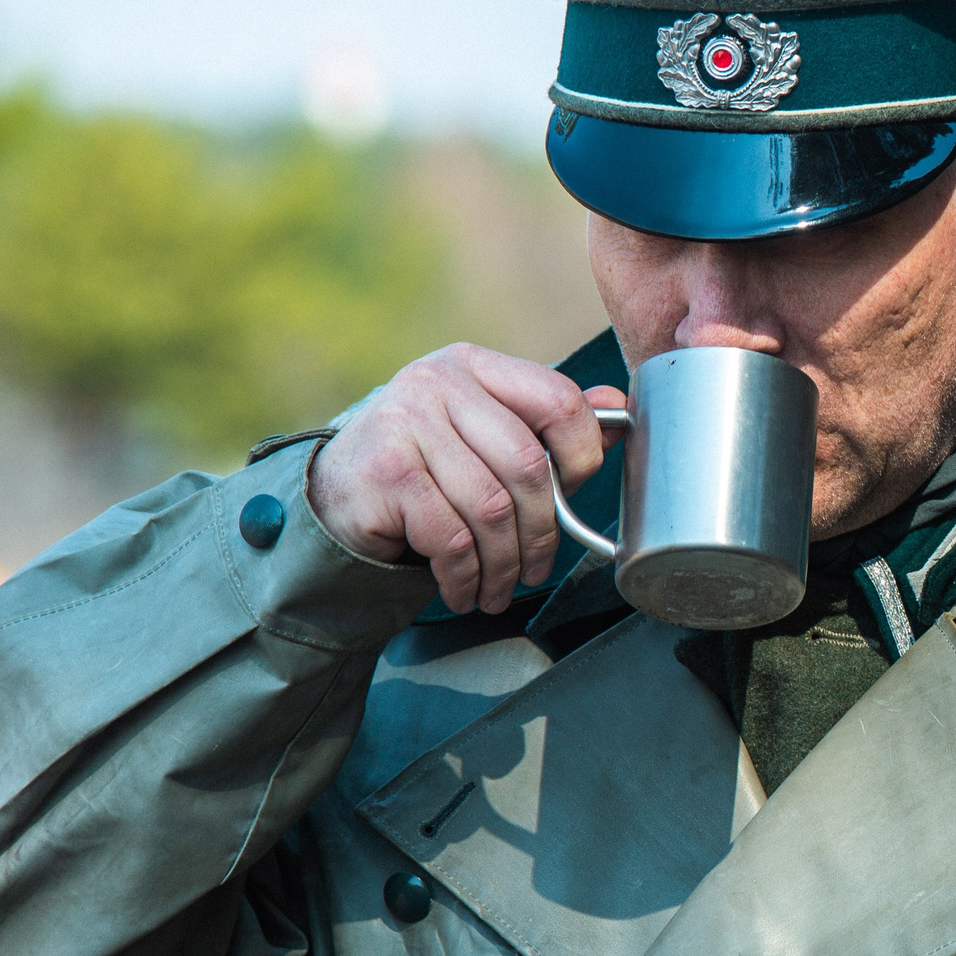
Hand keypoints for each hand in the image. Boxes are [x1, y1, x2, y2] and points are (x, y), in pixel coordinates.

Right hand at [308, 344, 626, 614]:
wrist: (337, 494)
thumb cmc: (428, 465)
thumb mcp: (487, 432)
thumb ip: (551, 423)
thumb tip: (619, 410)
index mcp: (475, 365)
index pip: (559, 401)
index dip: (582, 457)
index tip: (573, 494)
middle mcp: (437, 382)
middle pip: (528, 466)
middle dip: (543, 532)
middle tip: (536, 568)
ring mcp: (404, 422)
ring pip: (491, 510)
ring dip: (504, 564)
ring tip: (499, 589)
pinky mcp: (384, 473)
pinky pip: (451, 538)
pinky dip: (466, 576)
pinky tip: (464, 590)